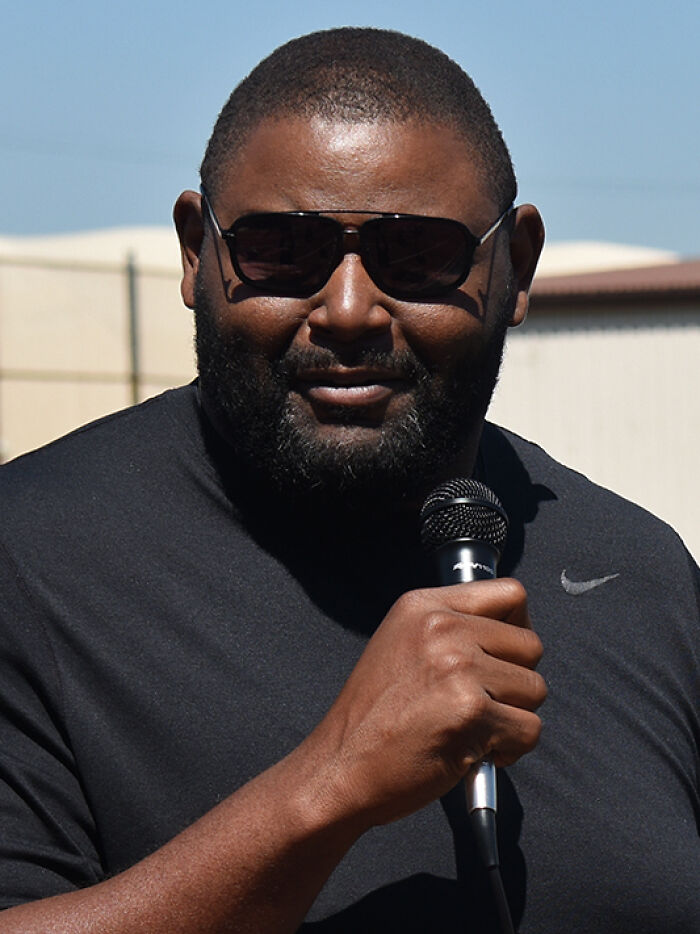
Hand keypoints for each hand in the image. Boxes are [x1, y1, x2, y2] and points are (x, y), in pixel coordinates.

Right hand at [299, 578, 545, 828]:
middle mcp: (442, 628)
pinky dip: (510, 749)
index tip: (504, 657)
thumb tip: (511, 632)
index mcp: (423, 606)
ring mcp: (457, 667)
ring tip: (473, 729)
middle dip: (516, 682)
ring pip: (535, 689)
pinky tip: (474, 751)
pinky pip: (529, 729)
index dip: (519, 628)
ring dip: (514, 717)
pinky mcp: (471, 712)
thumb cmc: (371, 718)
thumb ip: (450, 629)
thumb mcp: (400, 644)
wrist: (340, 767)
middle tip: (482, 704)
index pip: (510, 594)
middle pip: (531, 644)